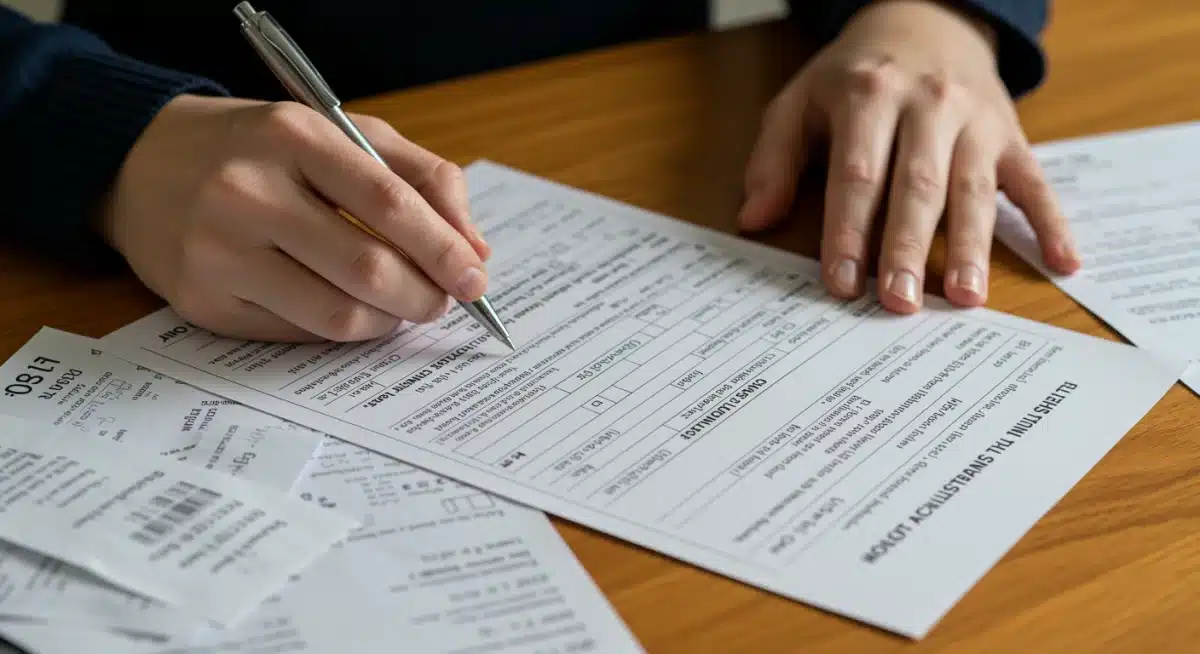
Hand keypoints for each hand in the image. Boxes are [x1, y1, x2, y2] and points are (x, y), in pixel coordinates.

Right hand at [100, 95, 490, 341]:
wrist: (140, 163)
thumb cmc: (261, 149)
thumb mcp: (340, 134)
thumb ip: (420, 179)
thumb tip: (475, 250)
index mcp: (292, 137)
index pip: (388, 201)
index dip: (443, 248)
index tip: (476, 278)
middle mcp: (247, 192)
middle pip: (367, 268)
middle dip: (424, 296)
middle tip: (443, 301)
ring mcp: (218, 252)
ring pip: (337, 314)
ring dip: (387, 321)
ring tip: (398, 304)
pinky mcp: (202, 302)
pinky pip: (299, 335)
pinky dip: (340, 329)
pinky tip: (344, 306)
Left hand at [738, 0, 1079, 311]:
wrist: (926, 20)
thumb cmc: (853, 76)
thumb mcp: (799, 101)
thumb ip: (773, 159)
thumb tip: (753, 220)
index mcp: (868, 96)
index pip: (857, 173)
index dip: (847, 231)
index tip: (841, 283)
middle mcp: (927, 104)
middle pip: (918, 185)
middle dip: (908, 247)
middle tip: (900, 303)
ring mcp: (975, 120)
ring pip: (974, 188)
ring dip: (972, 246)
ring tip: (966, 299)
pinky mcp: (1011, 134)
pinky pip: (1035, 180)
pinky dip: (1052, 222)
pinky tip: (1063, 263)